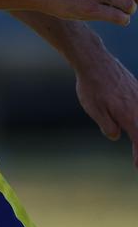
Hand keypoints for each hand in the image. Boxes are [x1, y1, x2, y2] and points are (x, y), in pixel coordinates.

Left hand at [74, 52, 137, 166]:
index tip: (137, 166)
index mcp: (130, 116)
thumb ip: (108, 127)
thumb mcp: (95, 110)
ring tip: (135, 141)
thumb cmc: (92, 87)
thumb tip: (116, 136)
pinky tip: (133, 121)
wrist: (95, 61)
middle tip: (137, 158)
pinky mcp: (137, 90)